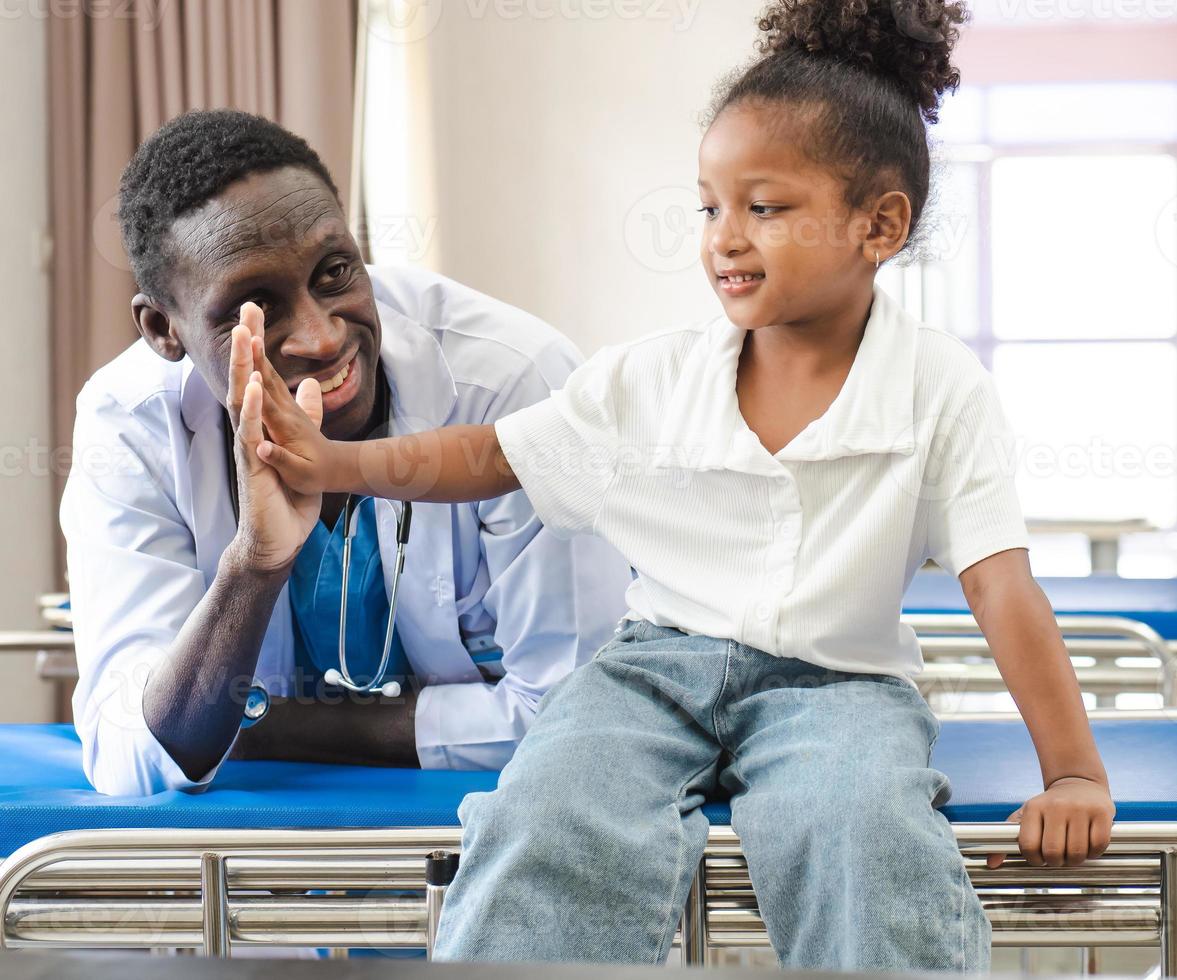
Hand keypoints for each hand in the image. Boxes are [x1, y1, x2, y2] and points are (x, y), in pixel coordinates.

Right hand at [223, 303, 321, 574]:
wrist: (278, 539)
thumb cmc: (287, 497)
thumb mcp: (302, 448)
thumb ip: (305, 416)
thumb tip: (309, 385)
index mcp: (266, 425)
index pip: (260, 376)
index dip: (257, 346)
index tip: (254, 312)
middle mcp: (253, 431)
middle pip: (247, 379)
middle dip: (247, 345)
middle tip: (245, 308)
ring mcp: (250, 447)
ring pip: (243, 401)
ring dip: (245, 369)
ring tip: (246, 338)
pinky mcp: (253, 467)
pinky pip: (251, 435)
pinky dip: (253, 412)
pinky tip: (254, 390)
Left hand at [986, 776, 1114, 868]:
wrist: (1079, 784)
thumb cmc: (1050, 806)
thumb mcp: (1026, 815)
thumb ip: (1009, 838)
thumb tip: (991, 863)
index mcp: (1034, 807)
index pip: (1028, 846)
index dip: (1034, 860)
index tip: (1040, 859)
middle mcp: (1056, 807)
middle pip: (1053, 852)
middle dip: (1056, 863)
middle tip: (1058, 858)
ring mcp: (1080, 809)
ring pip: (1077, 853)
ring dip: (1076, 861)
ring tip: (1073, 853)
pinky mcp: (1102, 813)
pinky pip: (1098, 846)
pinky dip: (1094, 853)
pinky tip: (1089, 846)